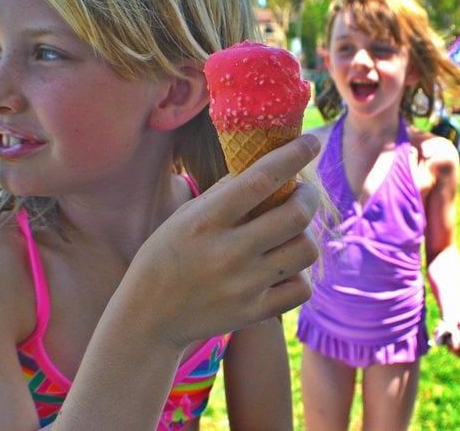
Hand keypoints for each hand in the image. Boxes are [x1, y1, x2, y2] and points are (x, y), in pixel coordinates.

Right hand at [120, 134, 321, 348]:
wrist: (149, 316)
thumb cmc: (165, 256)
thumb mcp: (184, 216)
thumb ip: (223, 193)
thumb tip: (263, 168)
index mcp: (207, 220)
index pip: (260, 180)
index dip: (292, 156)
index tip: (310, 142)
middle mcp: (229, 252)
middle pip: (295, 215)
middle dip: (308, 196)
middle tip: (302, 193)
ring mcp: (244, 285)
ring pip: (305, 250)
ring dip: (304, 234)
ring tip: (290, 232)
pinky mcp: (254, 312)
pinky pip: (301, 288)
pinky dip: (297, 274)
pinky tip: (282, 268)